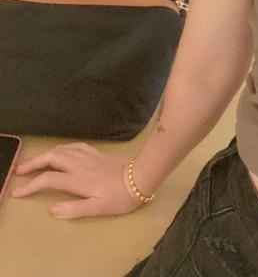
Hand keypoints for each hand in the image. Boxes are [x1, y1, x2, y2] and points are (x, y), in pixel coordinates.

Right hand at [11, 142, 143, 219]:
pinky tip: (61, 150)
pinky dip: (62, 147)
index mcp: (77, 179)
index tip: (18, 191)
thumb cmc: (120, 196)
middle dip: (33, 163)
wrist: (141, 177)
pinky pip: (75, 146)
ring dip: (46, 154)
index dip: (31, 185)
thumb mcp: (98, 208)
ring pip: (62, 149)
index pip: (48, 180)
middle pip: (51, 158)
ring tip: (36, 161)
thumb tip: (52, 209)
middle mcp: (79, 165)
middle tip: (20, 171)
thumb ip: (74, 209)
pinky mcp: (97, 153)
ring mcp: (88, 156)